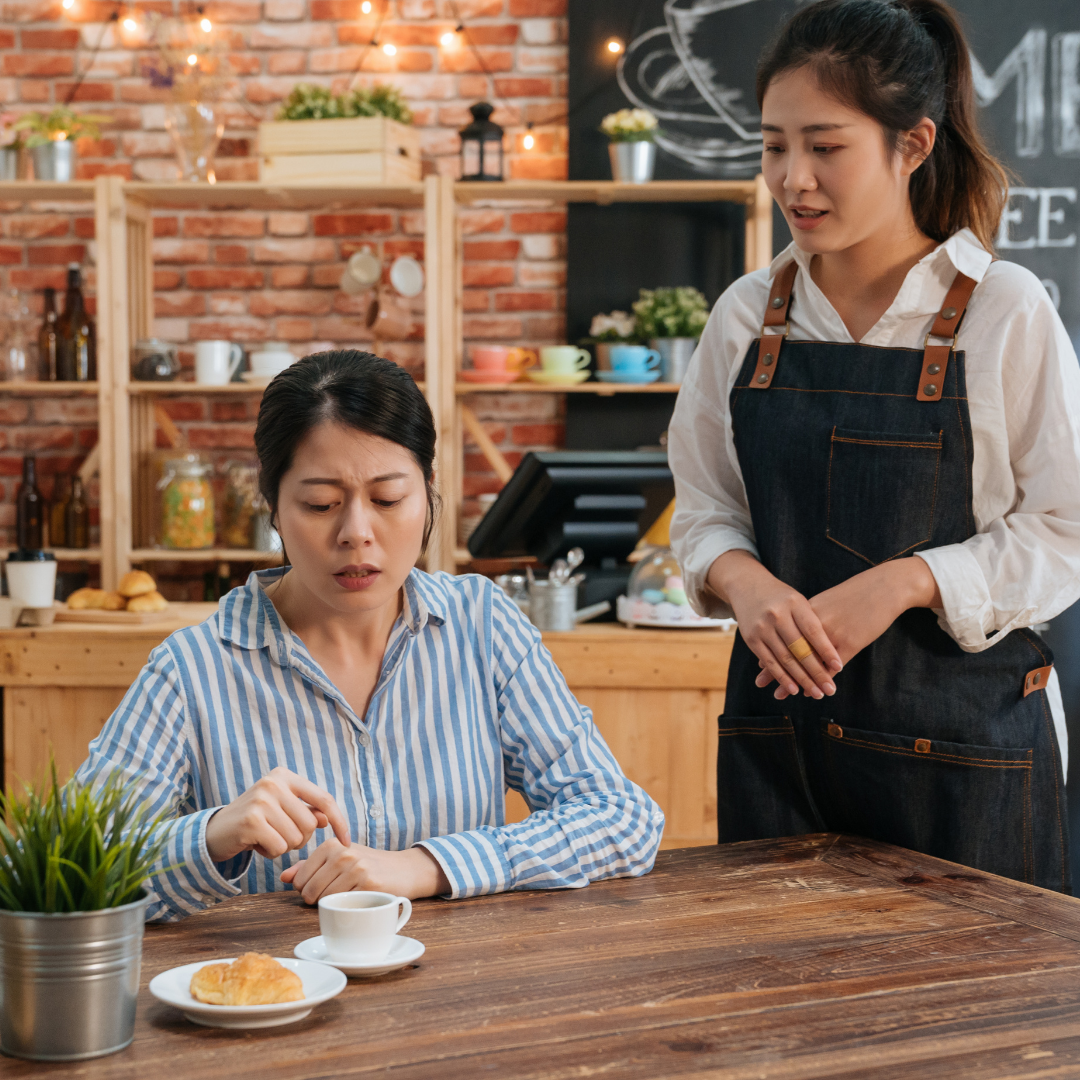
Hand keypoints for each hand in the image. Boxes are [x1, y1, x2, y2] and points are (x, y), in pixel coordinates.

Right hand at [204, 766, 350, 863]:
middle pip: (311, 824)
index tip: (347, 841)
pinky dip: (270, 853)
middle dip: (299, 838)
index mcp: (285, 776)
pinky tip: (255, 844)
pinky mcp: (251, 820)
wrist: (214, 832)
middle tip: (277, 834)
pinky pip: (279, 849)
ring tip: (265, 837)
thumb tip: (327, 819)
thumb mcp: (282, 810)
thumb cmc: (255, 821)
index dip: (339, 821)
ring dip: (283, 846)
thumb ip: (306, 811)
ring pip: (296, 838)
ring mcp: (262, 800)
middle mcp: (274, 783)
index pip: (324, 799)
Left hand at [280, 838, 449, 903]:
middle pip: (310, 891)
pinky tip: (356, 901)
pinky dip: (346, 908)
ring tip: (344, 898)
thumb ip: (310, 866)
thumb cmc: (368, 865)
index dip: (306, 890)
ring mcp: (356, 867)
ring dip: (331, 906)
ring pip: (325, 899)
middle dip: (316, 900)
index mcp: (331, 844)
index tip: (320, 888)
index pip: (301, 879)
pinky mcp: (369, 883)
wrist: (404, 869)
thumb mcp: (339, 858)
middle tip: (332, 898)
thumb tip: (284, 877)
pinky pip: (343, 904)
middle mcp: (343, 853)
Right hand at [708, 549, 841, 699]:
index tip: (839, 666)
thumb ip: (812, 622)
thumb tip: (832, 652)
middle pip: (800, 649)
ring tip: (816, 693)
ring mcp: (762, 627)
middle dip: (816, 672)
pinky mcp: (751, 639)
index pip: (813, 630)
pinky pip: (769, 661)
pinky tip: (794, 689)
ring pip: (785, 659)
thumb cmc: (781, 596)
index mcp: (794, 603)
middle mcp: (777, 615)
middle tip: (830, 689)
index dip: (826, 650)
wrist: (747, 585)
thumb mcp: (798, 601)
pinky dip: (782, 677)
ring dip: (801, 679)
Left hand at [770, 557, 940, 699]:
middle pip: (790, 650)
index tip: (758, 666)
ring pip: (808, 661)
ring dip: (795, 680)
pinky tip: (813, 690)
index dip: (770, 651)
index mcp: (807, 611)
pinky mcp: (850, 642)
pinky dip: (821, 679)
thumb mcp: (828, 602)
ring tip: (781, 694)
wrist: (884, 587)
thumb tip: (798, 631)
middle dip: (774, 669)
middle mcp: (815, 622)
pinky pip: (831, 666)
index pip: (783, 636)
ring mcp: (832, 634)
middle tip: (760, 684)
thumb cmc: (856, 594)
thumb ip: (812, 616)